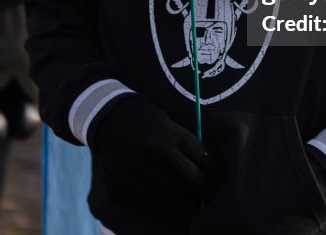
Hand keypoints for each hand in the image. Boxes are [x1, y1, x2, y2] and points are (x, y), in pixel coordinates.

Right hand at [88, 95, 220, 217]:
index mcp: (173, 132)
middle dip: (206, 190)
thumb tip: (207, 169)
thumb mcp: (168, 123)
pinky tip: (179, 208)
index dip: (215, 173)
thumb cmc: (145, 119)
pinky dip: (171, 208)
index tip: (217, 178)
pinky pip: (155, 201)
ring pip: (176, 193)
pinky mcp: (131, 179)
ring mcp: (144, 166)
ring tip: (197, 203)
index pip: (204, 158)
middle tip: (211, 194)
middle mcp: (160, 149)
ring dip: (190, 201)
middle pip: (193, 178)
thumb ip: (185, 144)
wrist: (109, 116)